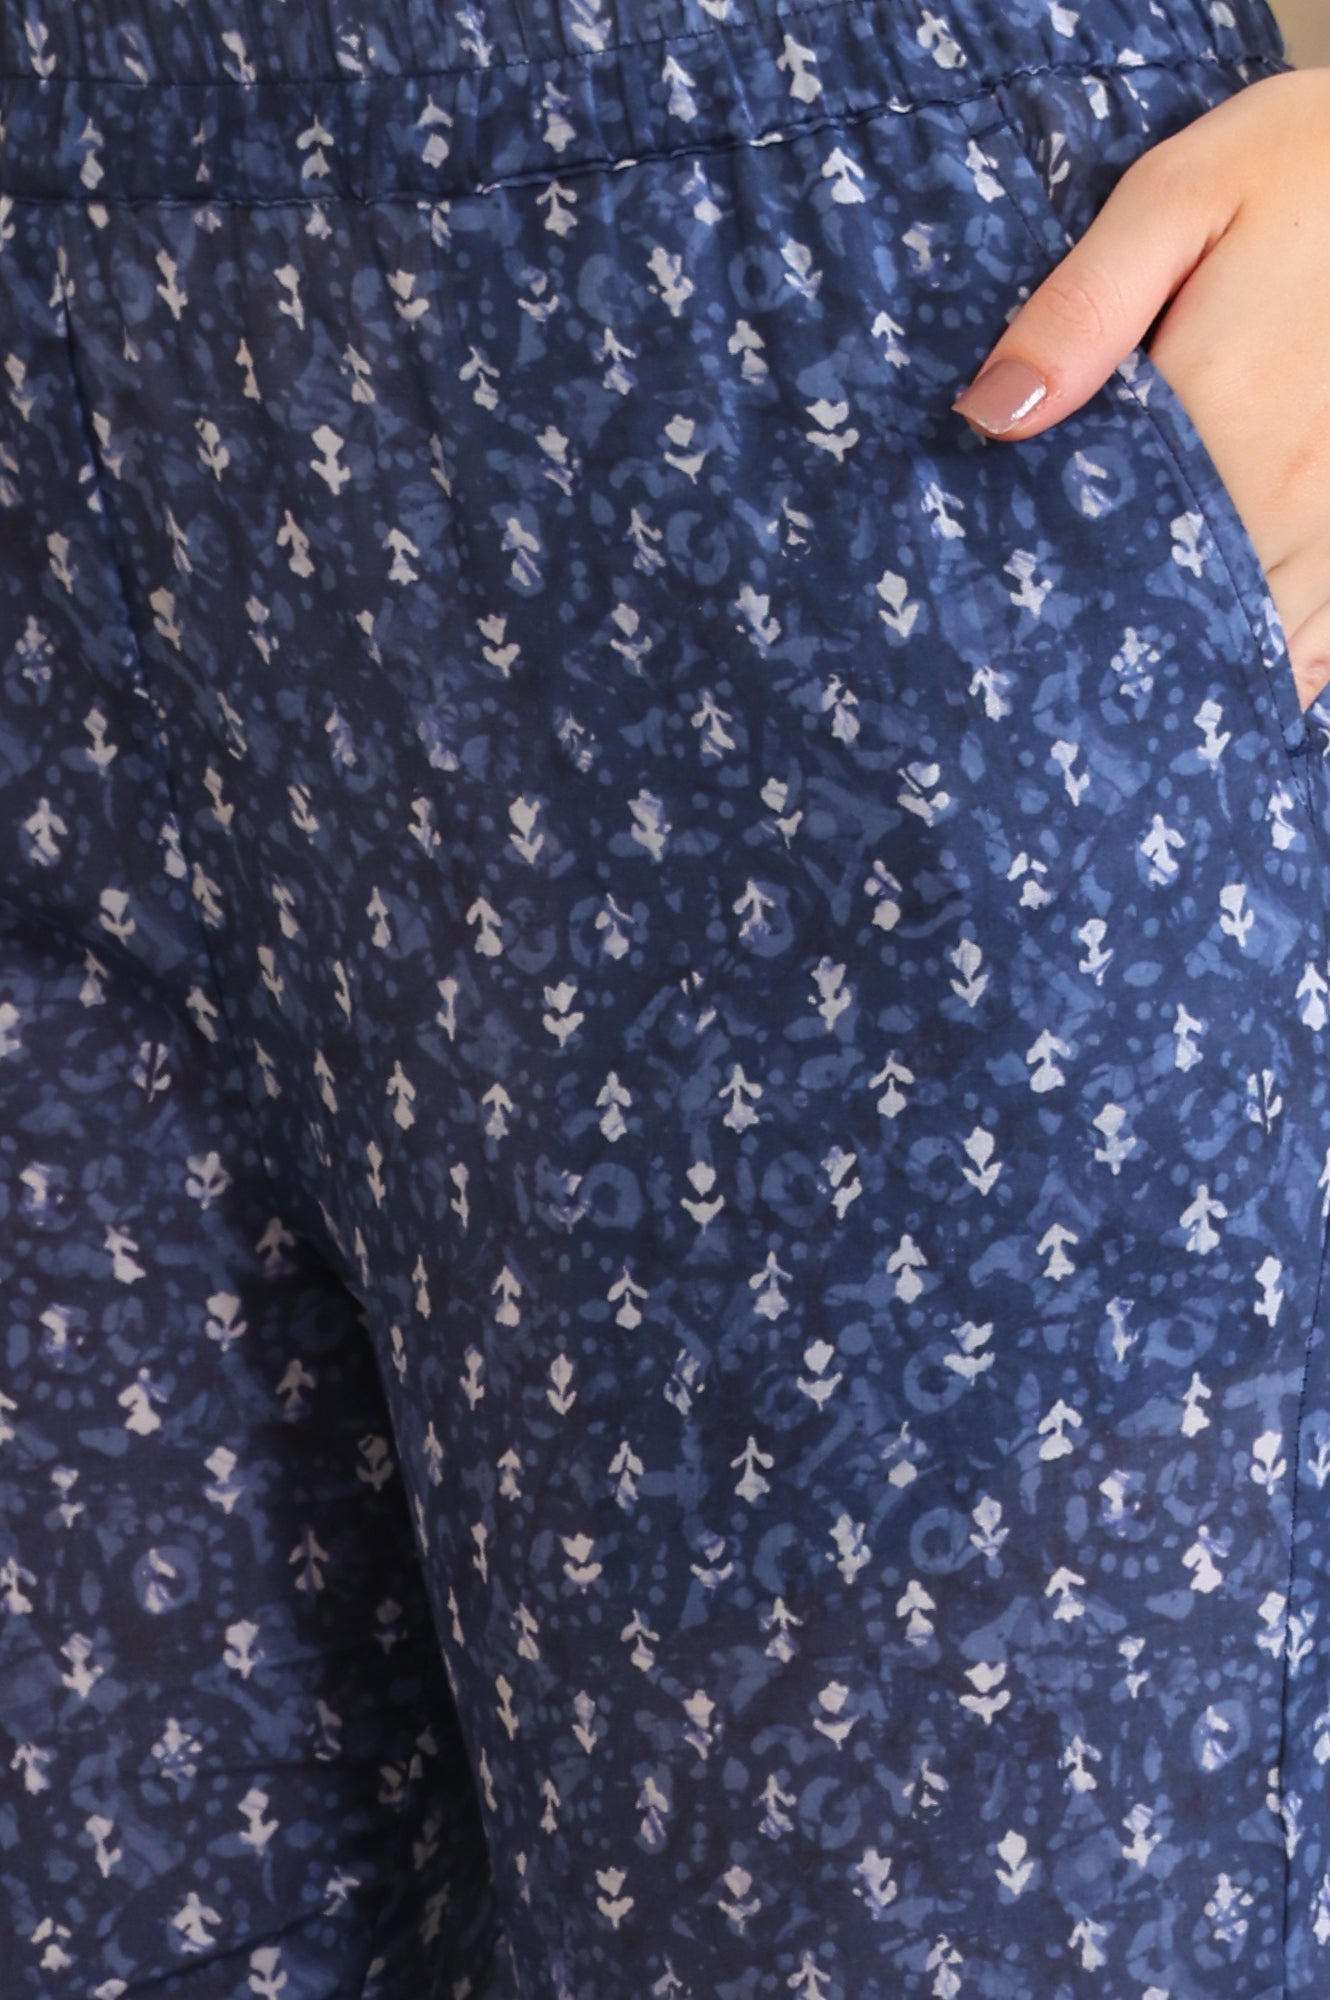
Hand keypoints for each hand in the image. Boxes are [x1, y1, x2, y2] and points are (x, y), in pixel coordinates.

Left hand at [952, 68, 1329, 711]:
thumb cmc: (1305, 167)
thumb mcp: (1178, 196)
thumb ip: (1080, 312)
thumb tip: (987, 416)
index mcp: (1225, 411)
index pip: (1108, 546)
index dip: (1056, 594)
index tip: (1005, 616)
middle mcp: (1295, 488)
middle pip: (1187, 610)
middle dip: (1120, 640)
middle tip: (1053, 658)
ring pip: (1267, 643)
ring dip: (1201, 663)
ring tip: (1129, 673)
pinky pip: (1327, 643)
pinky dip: (1281, 664)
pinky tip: (1228, 666)